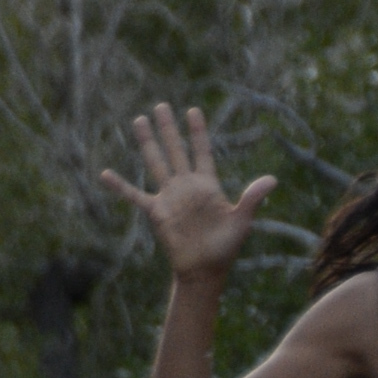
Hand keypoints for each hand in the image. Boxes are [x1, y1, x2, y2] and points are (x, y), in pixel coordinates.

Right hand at [101, 102, 276, 282]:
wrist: (204, 271)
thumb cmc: (225, 248)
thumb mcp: (241, 221)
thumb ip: (252, 198)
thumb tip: (273, 179)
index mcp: (207, 185)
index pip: (201, 151)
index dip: (197, 132)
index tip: (192, 110)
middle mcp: (187, 186)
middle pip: (175, 150)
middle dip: (168, 129)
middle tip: (160, 106)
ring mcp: (170, 198)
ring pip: (156, 163)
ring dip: (147, 143)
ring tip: (138, 120)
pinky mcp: (157, 213)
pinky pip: (135, 196)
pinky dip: (120, 186)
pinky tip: (104, 174)